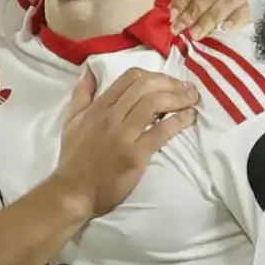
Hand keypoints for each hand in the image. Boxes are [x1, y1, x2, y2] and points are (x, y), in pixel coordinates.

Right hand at [53, 67, 197, 216]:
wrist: (74, 192)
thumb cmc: (75, 159)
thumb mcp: (72, 121)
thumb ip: (81, 95)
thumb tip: (89, 71)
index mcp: (99, 107)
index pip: (130, 77)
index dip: (155, 75)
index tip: (169, 82)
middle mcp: (111, 116)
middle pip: (146, 86)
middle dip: (171, 84)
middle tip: (187, 89)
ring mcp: (124, 135)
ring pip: (155, 103)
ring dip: (179, 98)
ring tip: (192, 100)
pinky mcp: (136, 155)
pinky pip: (161, 131)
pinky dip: (179, 120)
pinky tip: (189, 117)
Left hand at [168, 0, 249, 36]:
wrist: (250, 8)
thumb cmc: (218, 3)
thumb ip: (192, 0)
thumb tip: (174, 16)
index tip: (173, 15)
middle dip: (193, 11)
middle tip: (180, 28)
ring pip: (228, 0)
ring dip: (209, 18)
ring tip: (196, 34)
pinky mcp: (258, 6)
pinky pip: (247, 10)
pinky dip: (236, 19)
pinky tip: (226, 29)